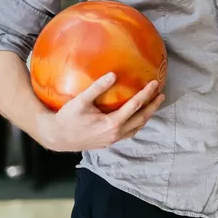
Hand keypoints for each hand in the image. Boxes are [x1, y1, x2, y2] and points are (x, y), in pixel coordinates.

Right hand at [38, 73, 164, 151]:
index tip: (155, 83)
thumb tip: (113, 75)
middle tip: (161, 95)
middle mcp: (116, 133)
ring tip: (153, 105)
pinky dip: (137, 124)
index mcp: (112, 123)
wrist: (56, 137)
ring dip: (146, 116)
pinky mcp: (109, 142)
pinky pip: (129, 133)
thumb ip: (97, 88)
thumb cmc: (67, 118)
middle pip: (141, 118)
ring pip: (136, 128)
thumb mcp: (80, 101)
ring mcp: (113, 139)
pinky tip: (137, 117)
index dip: (147, 94)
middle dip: (153, 106)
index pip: (135, 105)